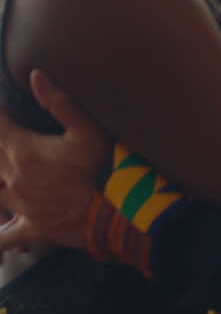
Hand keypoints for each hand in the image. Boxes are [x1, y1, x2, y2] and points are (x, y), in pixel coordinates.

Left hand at [0, 70, 108, 250]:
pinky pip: (2, 237)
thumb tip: (36, 76)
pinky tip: (1, 234)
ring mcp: (17, 205)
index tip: (3, 108)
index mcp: (22, 151)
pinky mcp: (28, 227)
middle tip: (8, 141)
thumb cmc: (105, 167)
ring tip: (3, 172)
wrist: (115, 212)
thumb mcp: (89, 129)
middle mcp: (11, 177)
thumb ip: (60, 102)